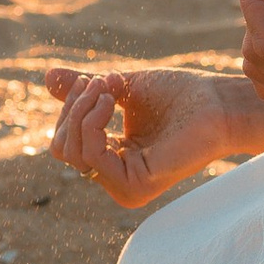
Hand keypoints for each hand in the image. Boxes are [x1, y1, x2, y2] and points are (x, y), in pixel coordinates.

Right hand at [44, 65, 240, 209]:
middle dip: (74, 108)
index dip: (72, 108)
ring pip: (71, 152)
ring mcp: (124, 186)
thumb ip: (85, 90)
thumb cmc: (180, 94)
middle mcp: (116, 177)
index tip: (97, 78)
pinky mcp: (135, 186)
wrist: (217, 101)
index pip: (66, 142)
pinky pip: (91, 157)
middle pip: (62, 148)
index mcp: (113, 158)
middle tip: (101, 81)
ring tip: (108, 87)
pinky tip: (111, 102)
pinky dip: (93, 123)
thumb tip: (46, 77)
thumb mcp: (120, 88)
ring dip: (82, 111)